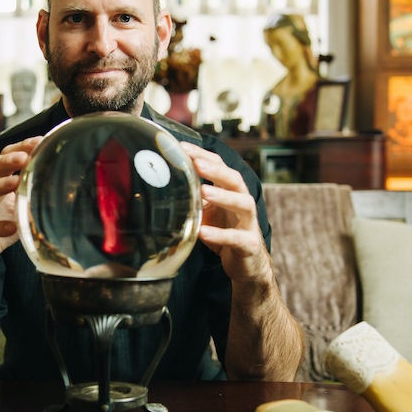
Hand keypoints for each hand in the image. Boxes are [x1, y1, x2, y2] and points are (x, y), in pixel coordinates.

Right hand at [0, 136, 42, 276]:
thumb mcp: (21, 207)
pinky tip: (12, 226)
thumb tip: (64, 186)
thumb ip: (35, 194)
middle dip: (4, 161)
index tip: (38, 141)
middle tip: (23, 158)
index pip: (3, 157)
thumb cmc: (1, 224)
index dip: (18, 148)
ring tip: (15, 183)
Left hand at [178, 141, 270, 284]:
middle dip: (216, 170)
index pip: (220, 166)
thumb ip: (193, 198)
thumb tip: (162, 185)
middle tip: (197, 163)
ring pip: (243, 203)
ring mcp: (249, 223)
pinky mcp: (249, 244)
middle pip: (234, 179)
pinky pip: (236, 237)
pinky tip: (203, 232)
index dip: (203, 155)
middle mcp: (243, 202)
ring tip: (203, 191)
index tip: (182, 147)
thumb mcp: (207, 212)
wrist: (247, 264)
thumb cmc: (225, 232)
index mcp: (231, 192)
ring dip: (223, 196)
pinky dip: (220, 234)